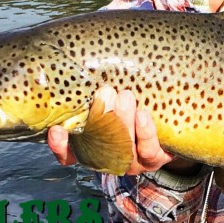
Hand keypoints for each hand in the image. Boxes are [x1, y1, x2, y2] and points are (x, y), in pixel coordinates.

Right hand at [47, 87, 176, 174]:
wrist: (167, 127)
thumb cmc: (130, 106)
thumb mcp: (110, 100)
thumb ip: (96, 91)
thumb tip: (85, 61)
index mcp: (92, 147)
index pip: (69, 153)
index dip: (60, 145)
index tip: (56, 129)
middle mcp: (109, 157)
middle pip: (99, 147)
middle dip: (100, 118)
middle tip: (104, 93)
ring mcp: (131, 161)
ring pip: (123, 148)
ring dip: (123, 120)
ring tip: (125, 96)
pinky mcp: (153, 160)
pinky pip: (148, 150)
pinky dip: (144, 132)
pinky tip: (142, 114)